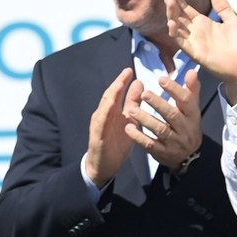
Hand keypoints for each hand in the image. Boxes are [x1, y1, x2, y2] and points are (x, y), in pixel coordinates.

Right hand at [82, 67, 135, 185]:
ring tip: (118, 85)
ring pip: (103, 108)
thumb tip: (139, 83)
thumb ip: (133, 104)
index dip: (122, 81)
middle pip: (109, 96)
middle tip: (126, 72)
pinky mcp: (97, 137)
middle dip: (117, 84)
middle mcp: (104, 116)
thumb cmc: (116, 143)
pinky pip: (100, 125)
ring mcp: (99, 126)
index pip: (117, 93)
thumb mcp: (129, 121)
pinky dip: (104, 115)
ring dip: (110, 96)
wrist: (104, 166)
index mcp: (113, 112)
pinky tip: (109, 108)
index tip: (130, 70)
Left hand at [126, 66, 203, 173]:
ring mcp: (174, 142)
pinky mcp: (163, 153)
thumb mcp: (192, 108)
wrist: (190, 156)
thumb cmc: (188, 126)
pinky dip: (139, 137)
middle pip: (172, 115)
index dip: (174, 89)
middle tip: (144, 93)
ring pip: (160, 130)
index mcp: (192, 115)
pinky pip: (150, 145)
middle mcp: (184, 128)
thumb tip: (191, 71)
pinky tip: (128, 128)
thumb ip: (191, 90)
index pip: (186, 100)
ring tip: (132, 109)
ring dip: (145, 119)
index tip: (161, 79)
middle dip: (158, 104)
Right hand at [164, 0, 236, 97]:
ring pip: (177, 27)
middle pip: (179, 15)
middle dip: (172, 2)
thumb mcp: (234, 22)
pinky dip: (175, 34)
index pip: (186, 9)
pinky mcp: (196, 53)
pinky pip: (181, 43)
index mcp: (204, 24)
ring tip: (169, 2)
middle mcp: (196, 32)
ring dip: (171, 15)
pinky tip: (171, 23)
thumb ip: (224, 9)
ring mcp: (194, 42)